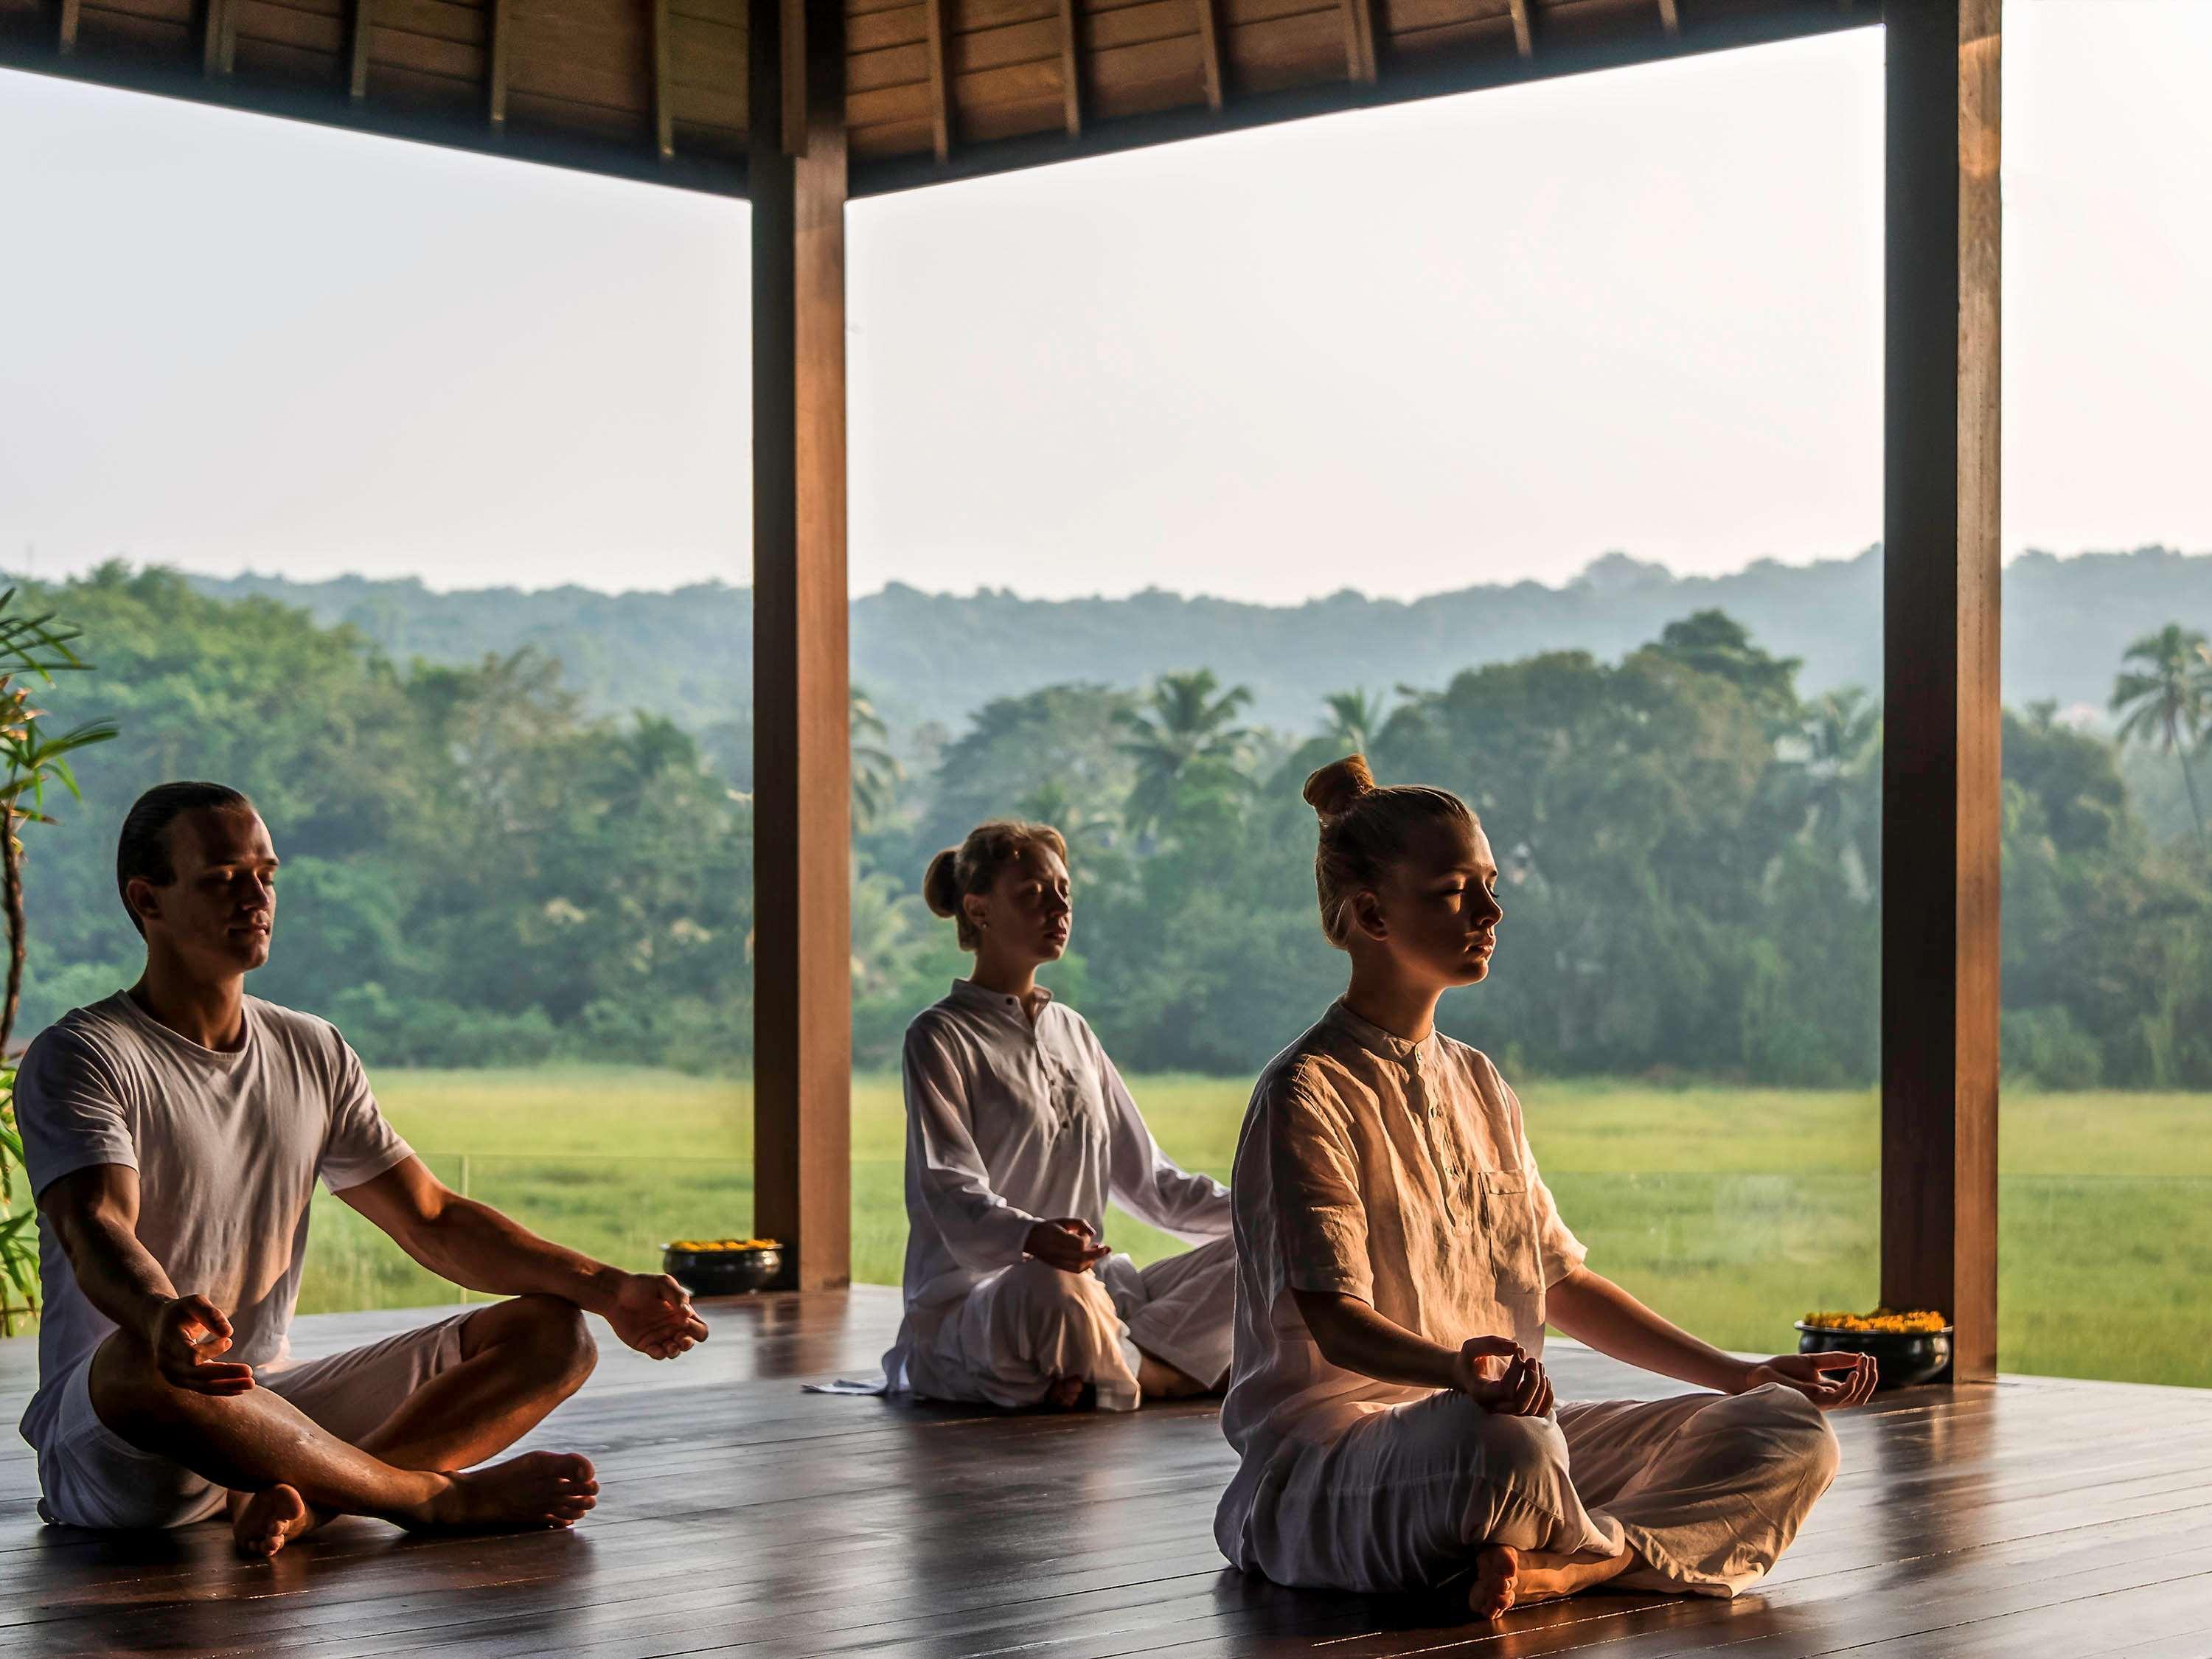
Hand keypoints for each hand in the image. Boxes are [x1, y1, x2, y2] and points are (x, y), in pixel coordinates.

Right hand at [146, 1294, 254, 1394]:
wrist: (159, 1324)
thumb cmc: (182, 1311)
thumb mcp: (195, 1303)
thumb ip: (211, 1315)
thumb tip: (228, 1333)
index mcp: (169, 1343)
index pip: (192, 1356)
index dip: (212, 1351)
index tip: (229, 1341)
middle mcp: (167, 1363)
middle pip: (198, 1375)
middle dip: (226, 1375)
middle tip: (251, 1374)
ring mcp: (172, 1375)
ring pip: (201, 1385)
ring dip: (227, 1386)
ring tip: (251, 1384)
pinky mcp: (180, 1380)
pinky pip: (202, 1387)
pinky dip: (221, 1388)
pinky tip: (239, 1388)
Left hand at [607, 1273, 708, 1359]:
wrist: (616, 1294)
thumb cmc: (641, 1285)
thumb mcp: (663, 1284)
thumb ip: (678, 1296)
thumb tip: (688, 1314)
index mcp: (682, 1314)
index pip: (699, 1329)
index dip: (696, 1329)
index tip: (685, 1321)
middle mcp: (673, 1327)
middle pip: (690, 1343)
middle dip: (688, 1344)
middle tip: (680, 1338)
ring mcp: (659, 1337)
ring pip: (675, 1352)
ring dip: (675, 1351)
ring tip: (670, 1346)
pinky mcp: (645, 1344)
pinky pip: (658, 1355)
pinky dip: (660, 1354)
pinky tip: (657, 1349)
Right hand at [1024, 1218, 1109, 1274]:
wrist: (1031, 1239)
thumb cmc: (1050, 1227)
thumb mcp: (1063, 1220)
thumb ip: (1080, 1223)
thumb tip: (1093, 1233)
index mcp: (1056, 1237)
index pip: (1078, 1244)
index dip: (1086, 1239)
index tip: (1082, 1232)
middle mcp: (1056, 1251)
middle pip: (1081, 1257)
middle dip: (1097, 1254)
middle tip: (1108, 1248)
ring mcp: (1057, 1261)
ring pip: (1080, 1266)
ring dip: (1093, 1259)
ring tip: (1099, 1250)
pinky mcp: (1058, 1266)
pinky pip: (1076, 1269)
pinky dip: (1086, 1265)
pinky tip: (1091, 1258)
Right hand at [1452, 1336, 1553, 1416]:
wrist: (1469, 1374)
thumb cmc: (1470, 1359)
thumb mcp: (1471, 1346)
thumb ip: (1490, 1344)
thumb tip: (1516, 1347)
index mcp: (1481, 1394)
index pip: (1506, 1390)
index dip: (1517, 1370)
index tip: (1519, 1351)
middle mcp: (1495, 1407)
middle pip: (1521, 1405)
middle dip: (1532, 1381)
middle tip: (1531, 1359)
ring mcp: (1509, 1410)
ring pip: (1532, 1409)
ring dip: (1541, 1385)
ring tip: (1536, 1363)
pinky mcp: (1520, 1408)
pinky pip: (1540, 1412)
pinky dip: (1547, 1396)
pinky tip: (1544, 1377)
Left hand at [1742, 1350, 1877, 1409]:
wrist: (1759, 1373)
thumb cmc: (1781, 1369)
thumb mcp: (1812, 1360)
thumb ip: (1834, 1360)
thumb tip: (1858, 1356)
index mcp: (1827, 1390)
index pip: (1855, 1388)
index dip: (1865, 1373)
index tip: (1867, 1356)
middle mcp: (1828, 1398)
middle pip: (1859, 1396)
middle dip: (1869, 1378)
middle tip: (1870, 1359)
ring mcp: (1823, 1401)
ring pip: (1855, 1398)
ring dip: (1864, 1380)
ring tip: (1865, 1362)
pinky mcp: (1815, 1399)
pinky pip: (1841, 1397)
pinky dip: (1852, 1385)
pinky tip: (1855, 1371)